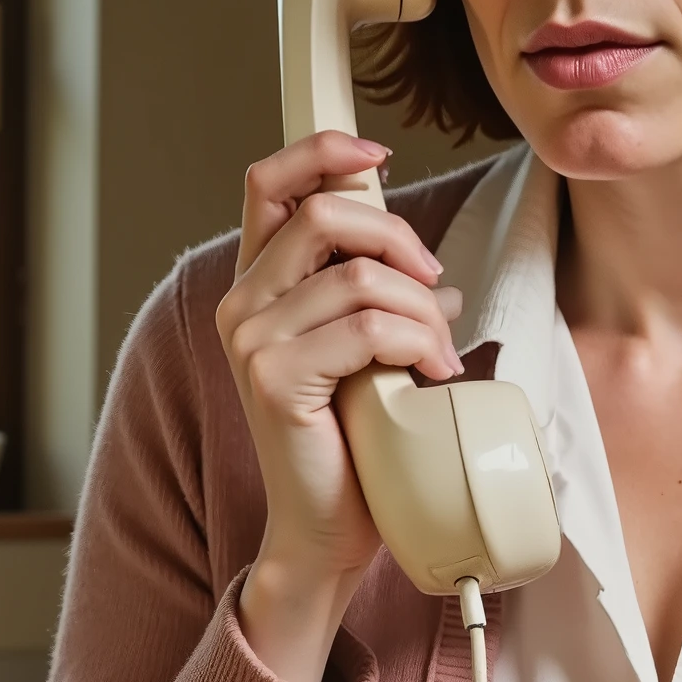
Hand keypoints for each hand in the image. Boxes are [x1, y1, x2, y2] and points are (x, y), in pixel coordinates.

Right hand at [216, 134, 464, 681]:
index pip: (270, 181)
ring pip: (361, 275)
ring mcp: (252, 341)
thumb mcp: (366, 354)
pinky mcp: (276, 379)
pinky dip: (417, 343)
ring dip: (422, 310)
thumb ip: (377, 301)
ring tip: (439, 354)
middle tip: (435, 289)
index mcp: (258, 285)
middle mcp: (243, 304)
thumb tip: (435, 273)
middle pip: (329, 213)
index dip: (324, 151)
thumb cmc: (351, 443)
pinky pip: (368, 328)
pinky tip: (431, 376)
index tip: (379, 156)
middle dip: (402, 240)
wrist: (327, 531)